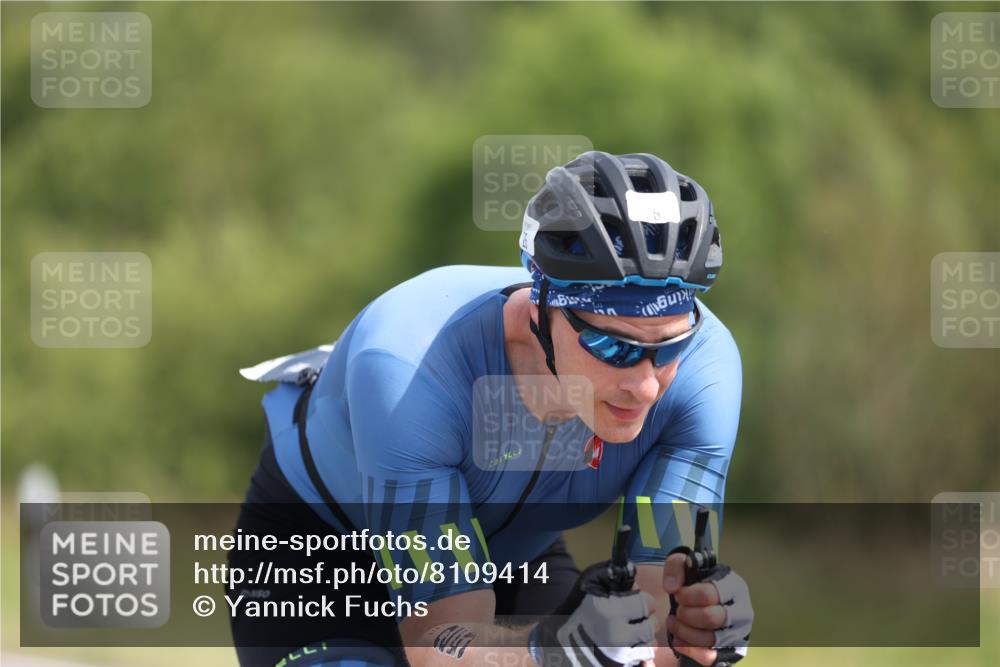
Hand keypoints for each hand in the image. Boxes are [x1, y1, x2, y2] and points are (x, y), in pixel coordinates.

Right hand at [530, 561, 657, 666]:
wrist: (560, 641)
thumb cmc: (576, 608)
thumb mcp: (588, 583)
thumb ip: (610, 573)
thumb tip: (632, 571)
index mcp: (609, 611)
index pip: (646, 604)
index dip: (645, 600)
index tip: (638, 600)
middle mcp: (616, 635)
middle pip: (651, 625)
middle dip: (647, 618)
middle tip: (637, 616)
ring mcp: (618, 654)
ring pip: (649, 644)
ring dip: (645, 636)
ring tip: (633, 630)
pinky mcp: (620, 665)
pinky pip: (642, 658)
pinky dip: (639, 650)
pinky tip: (629, 643)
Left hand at [662, 553, 751, 666]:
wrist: (706, 603)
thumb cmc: (697, 584)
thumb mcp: (686, 566)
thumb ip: (676, 566)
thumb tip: (672, 587)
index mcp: (734, 587)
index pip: (709, 594)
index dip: (687, 596)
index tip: (678, 594)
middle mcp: (742, 611)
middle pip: (711, 618)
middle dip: (686, 615)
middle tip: (677, 610)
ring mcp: (739, 633)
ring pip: (710, 639)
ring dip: (684, 632)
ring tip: (673, 623)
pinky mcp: (731, 651)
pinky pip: (709, 656)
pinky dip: (689, 650)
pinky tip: (678, 639)